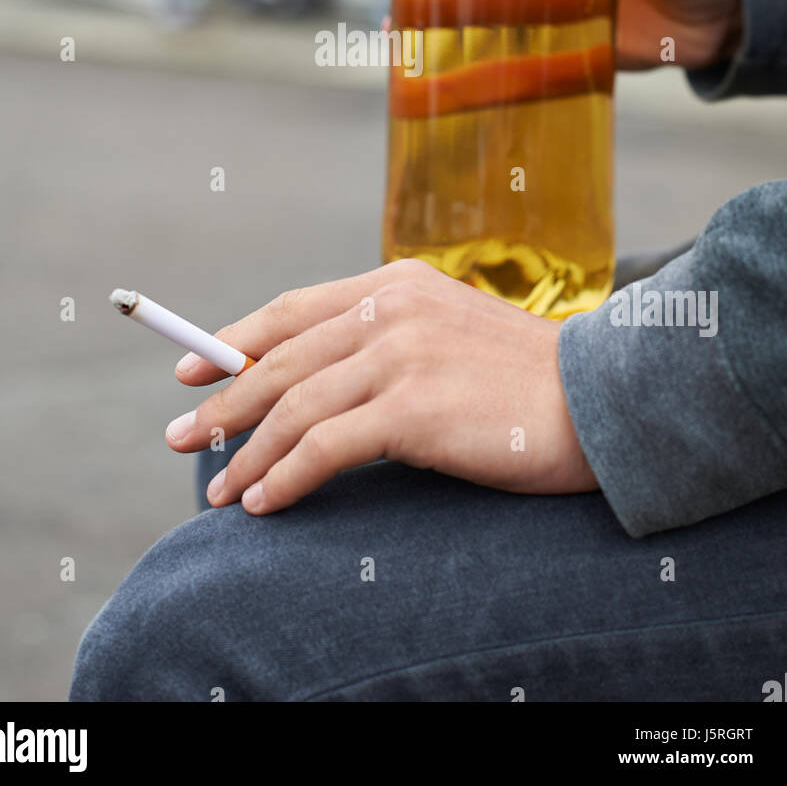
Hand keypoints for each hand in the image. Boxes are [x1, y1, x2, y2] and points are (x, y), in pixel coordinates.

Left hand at [166, 260, 596, 514]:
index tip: (191, 370)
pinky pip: (324, 447)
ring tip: (220, 492)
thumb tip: (316, 384)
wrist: (605, 399)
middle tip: (180, 437)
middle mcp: (392, 307)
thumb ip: (390, 340)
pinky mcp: (411, 407)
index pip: (294, 309)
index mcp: (399, 282)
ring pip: (293, 407)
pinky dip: (284, 478)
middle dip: (221, 402)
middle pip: (280, 359)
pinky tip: (264, 503)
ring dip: (246, 455)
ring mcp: (400, 354)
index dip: (235, 342)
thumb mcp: (452, 335)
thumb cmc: (530, 379)